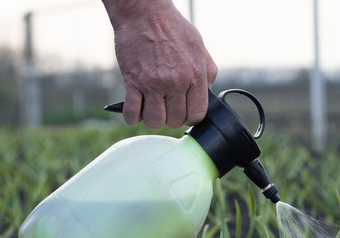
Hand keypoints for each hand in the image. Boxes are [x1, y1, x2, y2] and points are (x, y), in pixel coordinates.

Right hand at [103, 0, 217, 128]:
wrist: (144, 13)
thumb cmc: (172, 28)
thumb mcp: (199, 47)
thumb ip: (207, 72)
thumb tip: (208, 93)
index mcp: (195, 75)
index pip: (197, 114)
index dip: (191, 117)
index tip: (185, 112)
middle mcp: (175, 82)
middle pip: (175, 121)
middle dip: (172, 117)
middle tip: (167, 105)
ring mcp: (153, 84)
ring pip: (154, 121)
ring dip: (153, 118)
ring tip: (152, 107)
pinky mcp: (133, 82)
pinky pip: (132, 113)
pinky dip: (133, 116)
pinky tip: (136, 109)